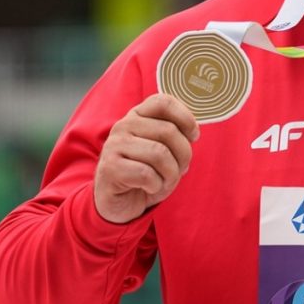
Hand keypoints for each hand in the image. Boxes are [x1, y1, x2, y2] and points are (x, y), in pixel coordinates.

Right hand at [94, 93, 199, 223]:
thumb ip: (176, 136)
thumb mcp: (164, 150)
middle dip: (183, 155)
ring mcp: (114, 145)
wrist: (117, 202)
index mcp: (138, 116)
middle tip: (180, 169)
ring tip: (164, 180)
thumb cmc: (146, 173)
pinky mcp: (110, 168)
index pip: (163, 102)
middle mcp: (124, 125)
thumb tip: (193, 133)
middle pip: (168, 131)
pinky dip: (156, 185)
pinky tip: (149, 188)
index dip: (185, 118)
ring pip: (160, 153)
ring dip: (171, 174)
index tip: (193, 136)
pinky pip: (147, 174)